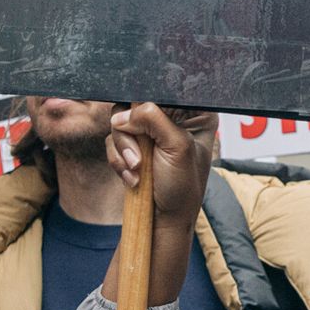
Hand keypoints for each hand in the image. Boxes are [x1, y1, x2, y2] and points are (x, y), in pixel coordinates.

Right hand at [105, 104, 217, 232]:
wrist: (165, 221)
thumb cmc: (182, 188)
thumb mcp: (176, 148)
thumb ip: (153, 120)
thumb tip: (123, 114)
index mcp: (195, 113)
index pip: (168, 89)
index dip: (150, 100)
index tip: (143, 119)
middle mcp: (172, 118)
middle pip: (137, 102)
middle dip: (133, 132)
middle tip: (139, 157)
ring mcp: (150, 132)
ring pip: (121, 121)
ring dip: (125, 149)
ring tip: (138, 171)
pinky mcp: (134, 145)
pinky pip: (114, 140)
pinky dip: (119, 160)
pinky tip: (133, 178)